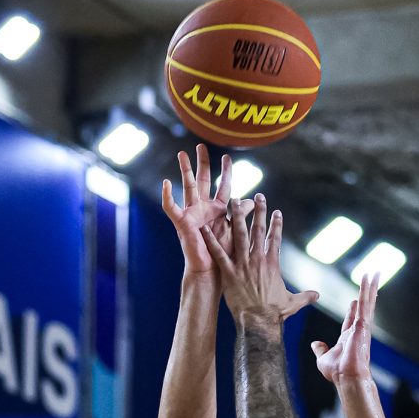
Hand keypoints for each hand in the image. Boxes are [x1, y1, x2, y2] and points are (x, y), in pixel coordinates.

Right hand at [162, 145, 234, 277]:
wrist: (211, 272)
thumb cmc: (223, 254)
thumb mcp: (235, 229)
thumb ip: (241, 213)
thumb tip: (253, 201)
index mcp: (217, 209)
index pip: (223, 185)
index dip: (225, 171)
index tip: (227, 156)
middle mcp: (203, 208)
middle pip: (203, 180)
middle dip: (202, 163)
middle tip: (201, 145)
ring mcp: (192, 214)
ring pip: (188, 187)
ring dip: (185, 170)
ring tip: (182, 154)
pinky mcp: (182, 223)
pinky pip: (172, 208)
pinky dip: (168, 196)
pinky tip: (165, 183)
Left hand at [202, 196, 318, 322]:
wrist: (259, 323)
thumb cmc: (275, 314)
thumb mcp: (293, 303)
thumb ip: (305, 297)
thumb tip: (317, 296)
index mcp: (272, 264)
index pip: (275, 238)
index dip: (276, 224)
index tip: (276, 211)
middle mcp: (258, 260)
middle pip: (258, 230)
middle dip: (259, 211)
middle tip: (258, 196)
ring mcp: (243, 265)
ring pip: (240, 235)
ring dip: (237, 216)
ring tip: (235, 201)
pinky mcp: (229, 273)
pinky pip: (219, 253)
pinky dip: (212, 240)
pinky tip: (206, 228)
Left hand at [311, 272, 377, 387]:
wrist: (347, 377)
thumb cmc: (337, 372)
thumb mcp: (323, 358)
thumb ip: (320, 349)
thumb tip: (315, 344)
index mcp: (348, 337)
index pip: (352, 318)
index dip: (353, 309)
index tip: (355, 300)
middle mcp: (358, 330)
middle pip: (364, 307)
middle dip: (368, 293)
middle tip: (372, 280)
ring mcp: (362, 326)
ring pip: (367, 302)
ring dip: (371, 286)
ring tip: (376, 272)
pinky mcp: (363, 324)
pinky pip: (364, 303)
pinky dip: (367, 290)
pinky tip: (369, 278)